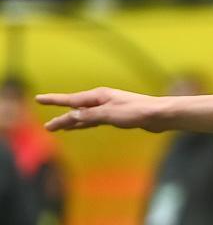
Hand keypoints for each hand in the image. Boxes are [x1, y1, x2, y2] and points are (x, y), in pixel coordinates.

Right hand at [37, 88, 174, 132]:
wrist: (160, 115)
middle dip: (62, 118)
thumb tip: (71, 117)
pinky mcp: (117, 117)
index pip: (71, 100)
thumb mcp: (110, 114)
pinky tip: (81, 126)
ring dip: (73, 123)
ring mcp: (109, 109)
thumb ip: (90, 116)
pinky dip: (86, 124)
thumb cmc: (137, 112)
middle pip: (76, 110)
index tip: (38, 99)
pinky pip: (95, 121)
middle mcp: (102, 101)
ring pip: (86, 117)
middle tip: (48, 127)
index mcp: (98, 96)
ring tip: (60, 128)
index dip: (54, 101)